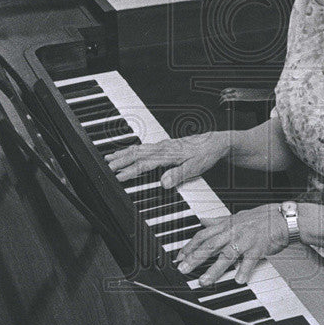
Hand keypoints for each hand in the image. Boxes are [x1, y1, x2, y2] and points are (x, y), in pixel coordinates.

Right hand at [107, 131, 228, 188]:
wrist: (217, 141)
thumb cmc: (207, 154)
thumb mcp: (196, 167)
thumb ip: (178, 175)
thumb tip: (163, 183)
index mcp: (169, 153)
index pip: (145, 163)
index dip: (131, 171)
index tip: (119, 177)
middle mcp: (163, 147)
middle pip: (137, 153)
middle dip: (120, 160)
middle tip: (106, 167)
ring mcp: (164, 145)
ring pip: (138, 148)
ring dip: (123, 153)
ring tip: (109, 158)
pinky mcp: (166, 146)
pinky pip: (144, 147)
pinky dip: (132, 150)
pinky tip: (127, 153)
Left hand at [176, 205, 289, 284]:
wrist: (283, 218)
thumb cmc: (261, 218)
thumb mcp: (236, 216)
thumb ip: (218, 220)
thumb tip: (203, 220)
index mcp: (227, 225)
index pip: (203, 235)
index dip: (190, 246)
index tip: (179, 257)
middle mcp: (233, 232)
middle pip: (210, 245)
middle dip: (195, 258)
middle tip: (183, 269)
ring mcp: (245, 240)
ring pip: (226, 255)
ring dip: (214, 269)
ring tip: (204, 281)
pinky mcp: (258, 247)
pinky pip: (249, 260)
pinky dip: (244, 270)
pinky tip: (238, 280)